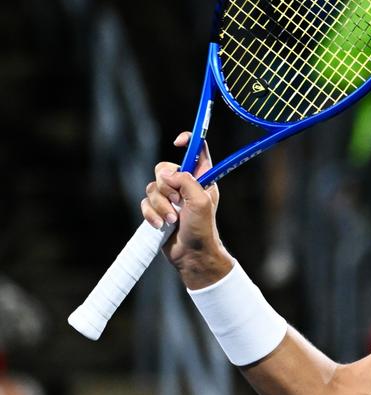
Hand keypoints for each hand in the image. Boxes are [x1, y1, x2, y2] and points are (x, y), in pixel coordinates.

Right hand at [141, 132, 232, 288]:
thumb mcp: (200, 202)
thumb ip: (186, 182)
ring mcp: (171, 197)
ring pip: (152, 187)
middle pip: (164, 168)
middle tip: (178, 202)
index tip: (178, 143)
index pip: (197, 150)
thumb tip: (166, 173)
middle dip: (166, 187)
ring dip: (160, 206)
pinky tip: (161, 226)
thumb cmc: (202, 229)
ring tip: (172, 220)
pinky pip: (145, 202)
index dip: (188, 141)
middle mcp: (185, 184)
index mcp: (202, 178)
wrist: (191, 253)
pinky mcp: (158, 209)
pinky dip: (151, 214)